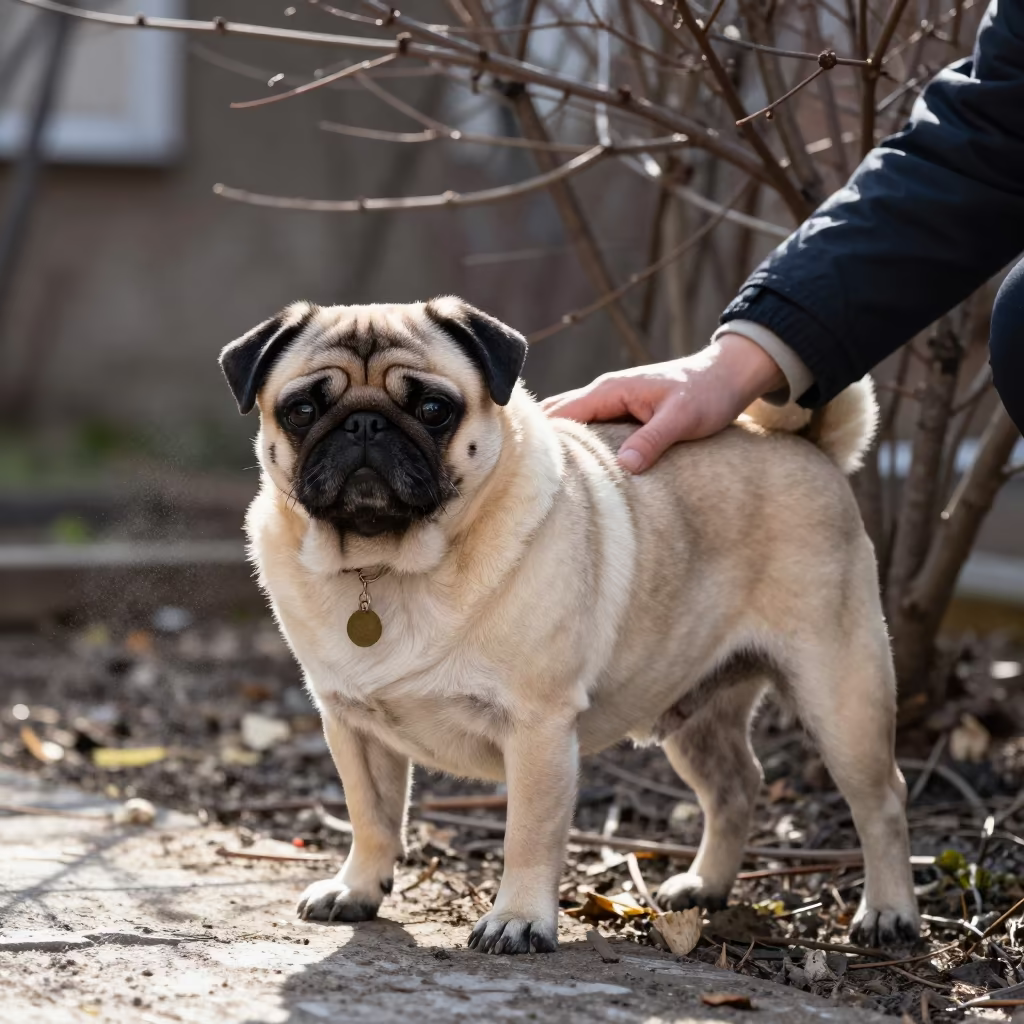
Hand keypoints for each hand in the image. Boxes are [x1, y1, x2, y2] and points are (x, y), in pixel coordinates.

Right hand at [540, 333, 784, 472]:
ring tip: (548, 481)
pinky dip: (578, 446)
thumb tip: (625, 465)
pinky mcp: (620, 413)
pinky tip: (577, 470)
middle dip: (543, 445)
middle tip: (530, 481)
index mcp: (609, 391)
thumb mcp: (682, 418)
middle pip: (556, 417)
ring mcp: (610, 402)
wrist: (727, 375)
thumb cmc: (707, 393)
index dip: (544, 441)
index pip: (560, 414)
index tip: (532, 470)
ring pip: (570, 423)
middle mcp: (603, 393)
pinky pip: (588, 428)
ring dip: (560, 447)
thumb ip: (652, 440)